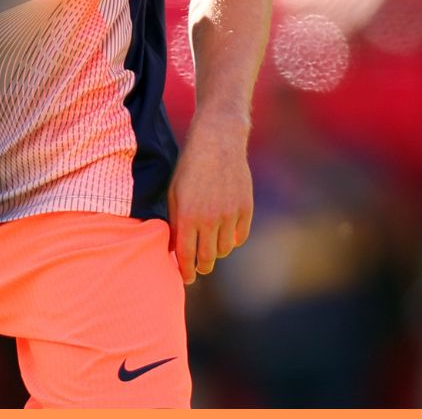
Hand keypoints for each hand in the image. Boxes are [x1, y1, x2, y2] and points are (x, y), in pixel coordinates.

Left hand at [166, 118, 253, 284]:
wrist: (217, 142)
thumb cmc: (190, 167)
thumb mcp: (174, 194)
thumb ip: (175, 223)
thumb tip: (175, 250)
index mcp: (188, 217)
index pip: (186, 256)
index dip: (185, 271)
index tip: (185, 278)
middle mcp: (210, 220)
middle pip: (207, 258)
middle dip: (201, 267)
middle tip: (198, 268)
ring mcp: (230, 215)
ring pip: (224, 249)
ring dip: (216, 251)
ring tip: (210, 246)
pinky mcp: (246, 209)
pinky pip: (240, 237)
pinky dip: (232, 239)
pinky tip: (225, 234)